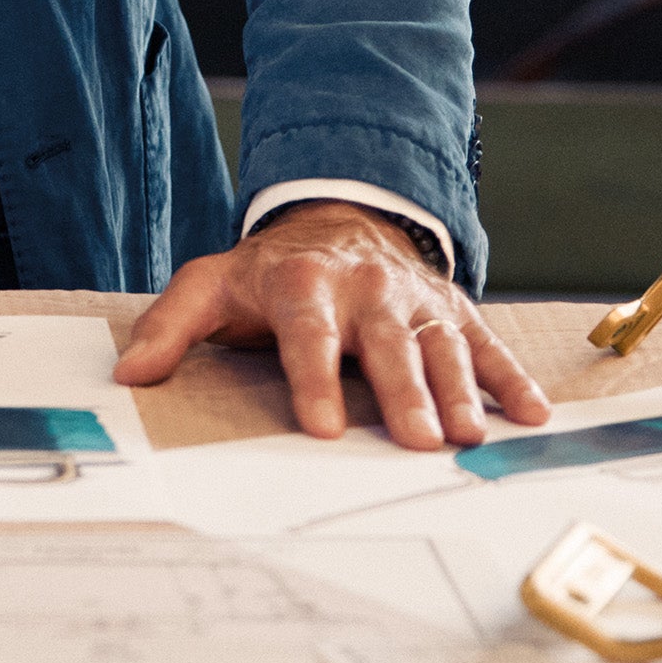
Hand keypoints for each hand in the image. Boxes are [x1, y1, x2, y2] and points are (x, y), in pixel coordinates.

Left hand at [113, 200, 551, 449]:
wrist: (337, 220)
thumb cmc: (270, 272)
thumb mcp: (210, 285)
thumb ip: (171, 327)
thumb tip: (129, 373)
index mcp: (303, 284)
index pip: (306, 332)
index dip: (313, 377)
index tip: (320, 426)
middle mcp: (365, 288)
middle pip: (383, 342)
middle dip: (401, 391)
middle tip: (415, 442)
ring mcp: (414, 298)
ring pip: (439, 346)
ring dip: (457, 392)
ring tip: (469, 438)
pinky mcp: (452, 309)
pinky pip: (486, 344)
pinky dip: (510, 377)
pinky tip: (531, 415)